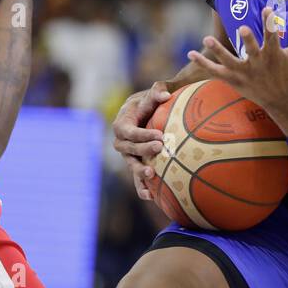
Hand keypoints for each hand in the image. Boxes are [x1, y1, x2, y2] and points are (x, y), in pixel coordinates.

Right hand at [112, 81, 171, 200]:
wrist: (158, 112)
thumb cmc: (156, 100)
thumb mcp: (156, 92)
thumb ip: (158, 91)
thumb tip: (165, 95)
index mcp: (123, 122)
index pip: (127, 130)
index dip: (141, 135)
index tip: (160, 135)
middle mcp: (123, 140)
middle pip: (128, 149)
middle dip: (143, 150)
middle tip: (161, 148)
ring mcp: (129, 154)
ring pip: (131, 164)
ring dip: (140, 171)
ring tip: (152, 174)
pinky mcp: (138, 164)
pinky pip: (136, 178)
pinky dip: (142, 187)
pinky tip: (151, 196)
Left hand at [187, 6, 287, 131]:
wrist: (281, 101)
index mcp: (273, 56)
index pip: (273, 38)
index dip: (270, 23)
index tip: (268, 8)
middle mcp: (258, 65)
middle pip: (252, 51)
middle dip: (248, 41)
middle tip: (244, 28)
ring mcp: (244, 73)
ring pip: (229, 62)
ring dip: (218, 51)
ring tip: (206, 39)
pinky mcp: (233, 80)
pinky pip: (215, 72)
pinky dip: (203, 64)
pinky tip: (190, 53)